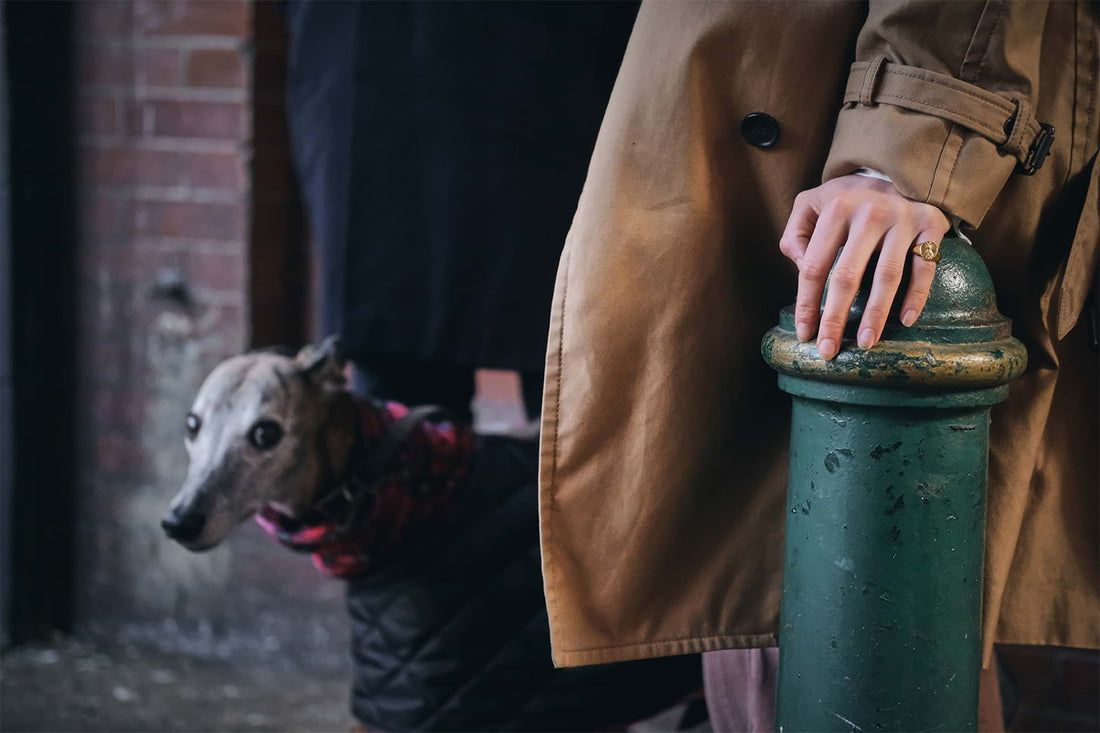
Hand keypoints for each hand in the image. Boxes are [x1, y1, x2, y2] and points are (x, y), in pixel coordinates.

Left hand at [778, 175, 949, 359]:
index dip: (807, 302)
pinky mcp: (931, 226)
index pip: (815, 265)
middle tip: (828, 350)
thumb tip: (799, 267)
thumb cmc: (850, 198)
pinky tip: (904, 321)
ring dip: (875, 314)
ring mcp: (903, 220)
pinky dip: (916, 296)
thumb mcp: (814, 202)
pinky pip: (925, 268)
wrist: (902, 170)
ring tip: (865, 343)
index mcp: (837, 209)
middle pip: (847, 276)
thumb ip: (796, 233)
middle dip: (835, 317)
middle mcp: (870, 213)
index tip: (804, 332)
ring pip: (887, 276)